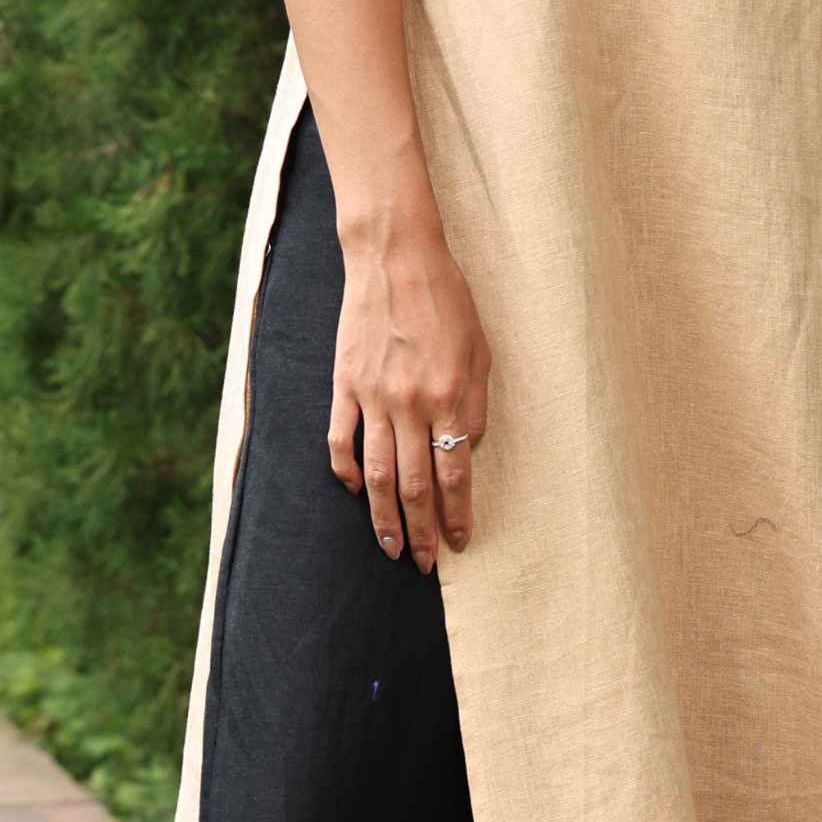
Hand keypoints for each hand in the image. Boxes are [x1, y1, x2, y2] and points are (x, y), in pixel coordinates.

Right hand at [329, 218, 490, 569]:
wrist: (396, 258)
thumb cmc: (447, 300)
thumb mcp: (481, 350)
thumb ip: (477, 406)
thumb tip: (465, 451)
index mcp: (449, 397)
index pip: (453, 475)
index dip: (455, 516)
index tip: (458, 543)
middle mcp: (410, 404)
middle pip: (413, 486)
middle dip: (419, 532)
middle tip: (421, 563)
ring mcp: (373, 397)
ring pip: (375, 474)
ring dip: (382, 517)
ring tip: (389, 547)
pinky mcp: (345, 384)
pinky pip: (340, 440)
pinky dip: (344, 472)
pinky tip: (353, 492)